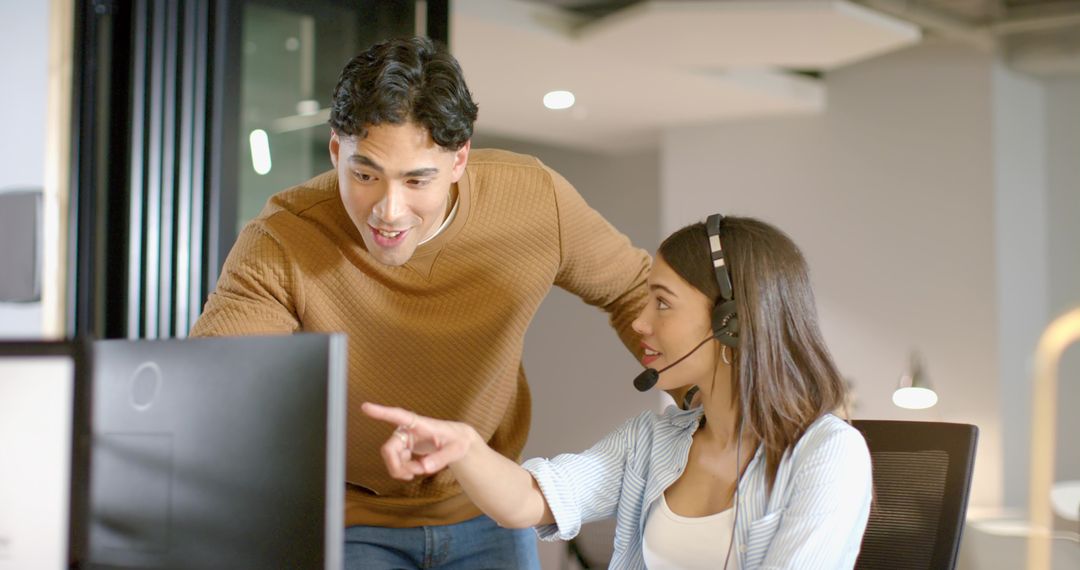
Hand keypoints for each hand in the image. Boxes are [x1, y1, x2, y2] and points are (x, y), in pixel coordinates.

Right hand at [361, 402, 477, 480]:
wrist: (456, 443)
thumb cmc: (457, 441)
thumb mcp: (456, 450)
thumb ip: (441, 458)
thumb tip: (424, 468)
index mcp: (420, 423)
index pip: (399, 416)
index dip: (382, 412)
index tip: (365, 406)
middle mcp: (407, 429)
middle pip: (389, 449)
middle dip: (398, 466)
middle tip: (416, 473)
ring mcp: (403, 439)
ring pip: (390, 458)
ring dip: (402, 469)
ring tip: (421, 470)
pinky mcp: (403, 448)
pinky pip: (395, 463)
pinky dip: (403, 471)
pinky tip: (415, 471)